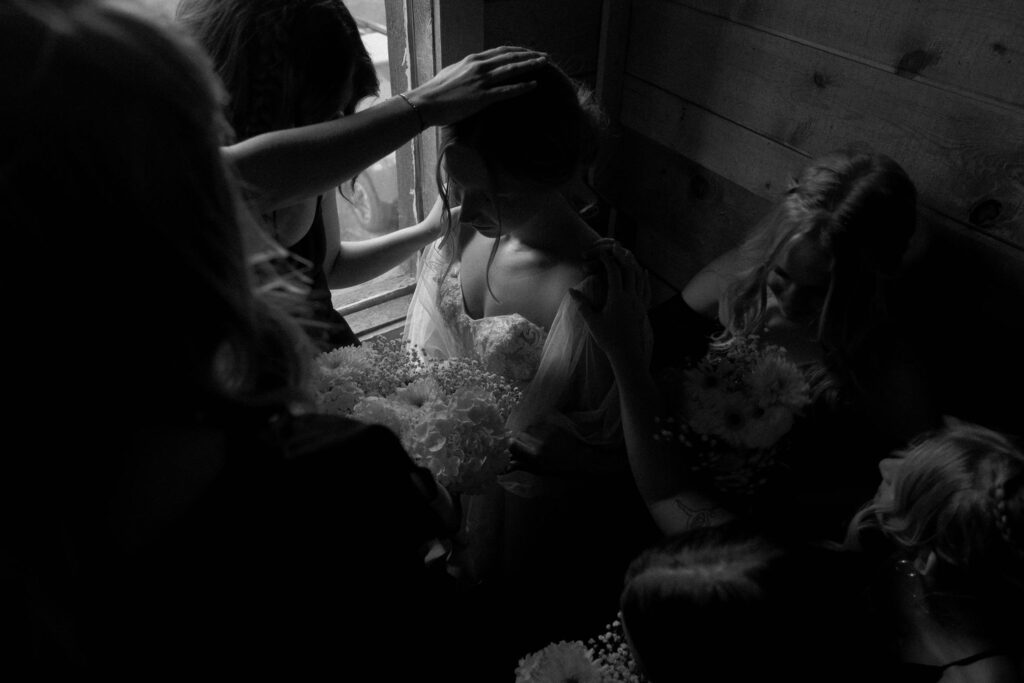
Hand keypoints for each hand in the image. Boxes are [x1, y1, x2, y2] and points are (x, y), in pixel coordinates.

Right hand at [405, 46, 546, 126]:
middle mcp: (479, 66)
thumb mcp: (453, 73)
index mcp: (473, 60)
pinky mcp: (482, 97)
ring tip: (545, 64)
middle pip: (511, 56)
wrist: (425, 103)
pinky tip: (534, 85)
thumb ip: (466, 70)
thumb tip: (473, 70)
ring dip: (531, 65)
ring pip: (512, 69)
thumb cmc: (436, 91)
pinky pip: (507, 90)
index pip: (501, 51)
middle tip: (545, 56)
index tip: (530, 52)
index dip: (518, 51)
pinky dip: (522, 86)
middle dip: (530, 55)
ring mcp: (481, 81)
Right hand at [569, 241, 650, 364]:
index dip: (608, 260)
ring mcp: (639, 303)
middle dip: (622, 257)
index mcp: (617, 298)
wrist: (627, 354)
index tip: (601, 253)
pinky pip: (647, 289)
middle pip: (629, 270)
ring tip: (627, 255)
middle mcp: (631, 297)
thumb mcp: (592, 321)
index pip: (614, 272)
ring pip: (639, 278)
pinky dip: (645, 278)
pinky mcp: (643, 309)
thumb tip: (571, 290)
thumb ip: (582, 304)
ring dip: (633, 264)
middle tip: (615, 247)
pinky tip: (644, 272)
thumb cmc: (608, 339)